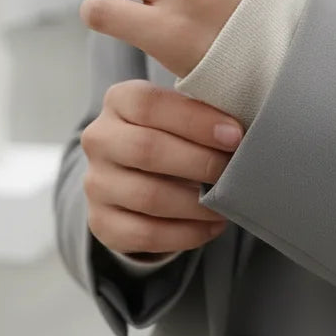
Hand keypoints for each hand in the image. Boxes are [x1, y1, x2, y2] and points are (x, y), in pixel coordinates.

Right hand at [81, 79, 244, 255]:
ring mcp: (95, 183)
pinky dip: (187, 233)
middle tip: (233, 169)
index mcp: (118, 101)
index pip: (148, 104)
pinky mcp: (101, 222)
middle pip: (146, 150)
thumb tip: (239, 125)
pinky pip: (146, 234)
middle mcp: (99, 139)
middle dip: (199, 162)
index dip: (195, 120)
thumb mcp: (181, 111)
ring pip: (148, 196)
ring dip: (196, 203)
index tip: (234, 135)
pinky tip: (212, 225)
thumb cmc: (172, 134)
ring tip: (226, 202)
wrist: (135, 175)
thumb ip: (203, 107)